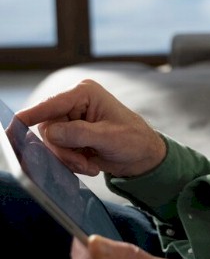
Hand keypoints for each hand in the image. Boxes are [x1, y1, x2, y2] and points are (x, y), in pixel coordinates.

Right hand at [17, 79, 165, 177]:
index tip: (15, 125)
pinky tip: (90, 163)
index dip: (32, 115)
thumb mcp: (109, 137)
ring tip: (90, 164)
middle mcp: (75, 103)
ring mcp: (72, 120)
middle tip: (82, 162)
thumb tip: (50, 133)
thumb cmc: (134, 140)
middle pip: (48, 127)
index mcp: (85, 93)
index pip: (51, 104)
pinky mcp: (72, 136)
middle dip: (63, 149)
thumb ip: (79, 134)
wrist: (144, 157)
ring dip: (68, 158)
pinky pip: (58, 151)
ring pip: (51, 142)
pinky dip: (71, 162)